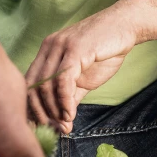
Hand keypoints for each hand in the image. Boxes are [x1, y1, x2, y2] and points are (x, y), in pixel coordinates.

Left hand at [24, 0, 142, 133]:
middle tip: (53, 130)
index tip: (43, 127)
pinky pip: (63, 80)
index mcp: (46, 52)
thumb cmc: (106, 50)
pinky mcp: (75, 50)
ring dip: (53, 110)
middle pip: (32, 86)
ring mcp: (60, 47)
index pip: (29, 84)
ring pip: (45, 85)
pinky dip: (64, 101)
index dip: (33, 108)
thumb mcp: (84, 79)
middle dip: (40, 113)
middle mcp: (49, 47)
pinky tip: (70, 114)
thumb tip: (62, 122)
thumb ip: (71, 97)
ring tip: (64, 125)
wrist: (127, 26)